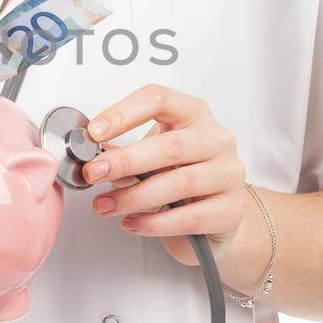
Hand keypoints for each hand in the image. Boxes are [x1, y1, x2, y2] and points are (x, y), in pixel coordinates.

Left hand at [80, 84, 245, 268]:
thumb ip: (124, 152)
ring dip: (134, 197)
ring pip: (180, 184)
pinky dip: (154, 223)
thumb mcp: (152, 156)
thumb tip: (91, 157)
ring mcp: (228, 174)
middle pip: (171, 145)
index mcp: (192, 114)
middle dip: (125, 161)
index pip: (159, 100)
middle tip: (94, 173)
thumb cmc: (181, 176)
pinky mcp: (231, 209)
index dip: (124, 113)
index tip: (94, 133)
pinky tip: (132, 223)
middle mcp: (216, 139)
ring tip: (106, 205)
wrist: (216, 215)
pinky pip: (189, 217)